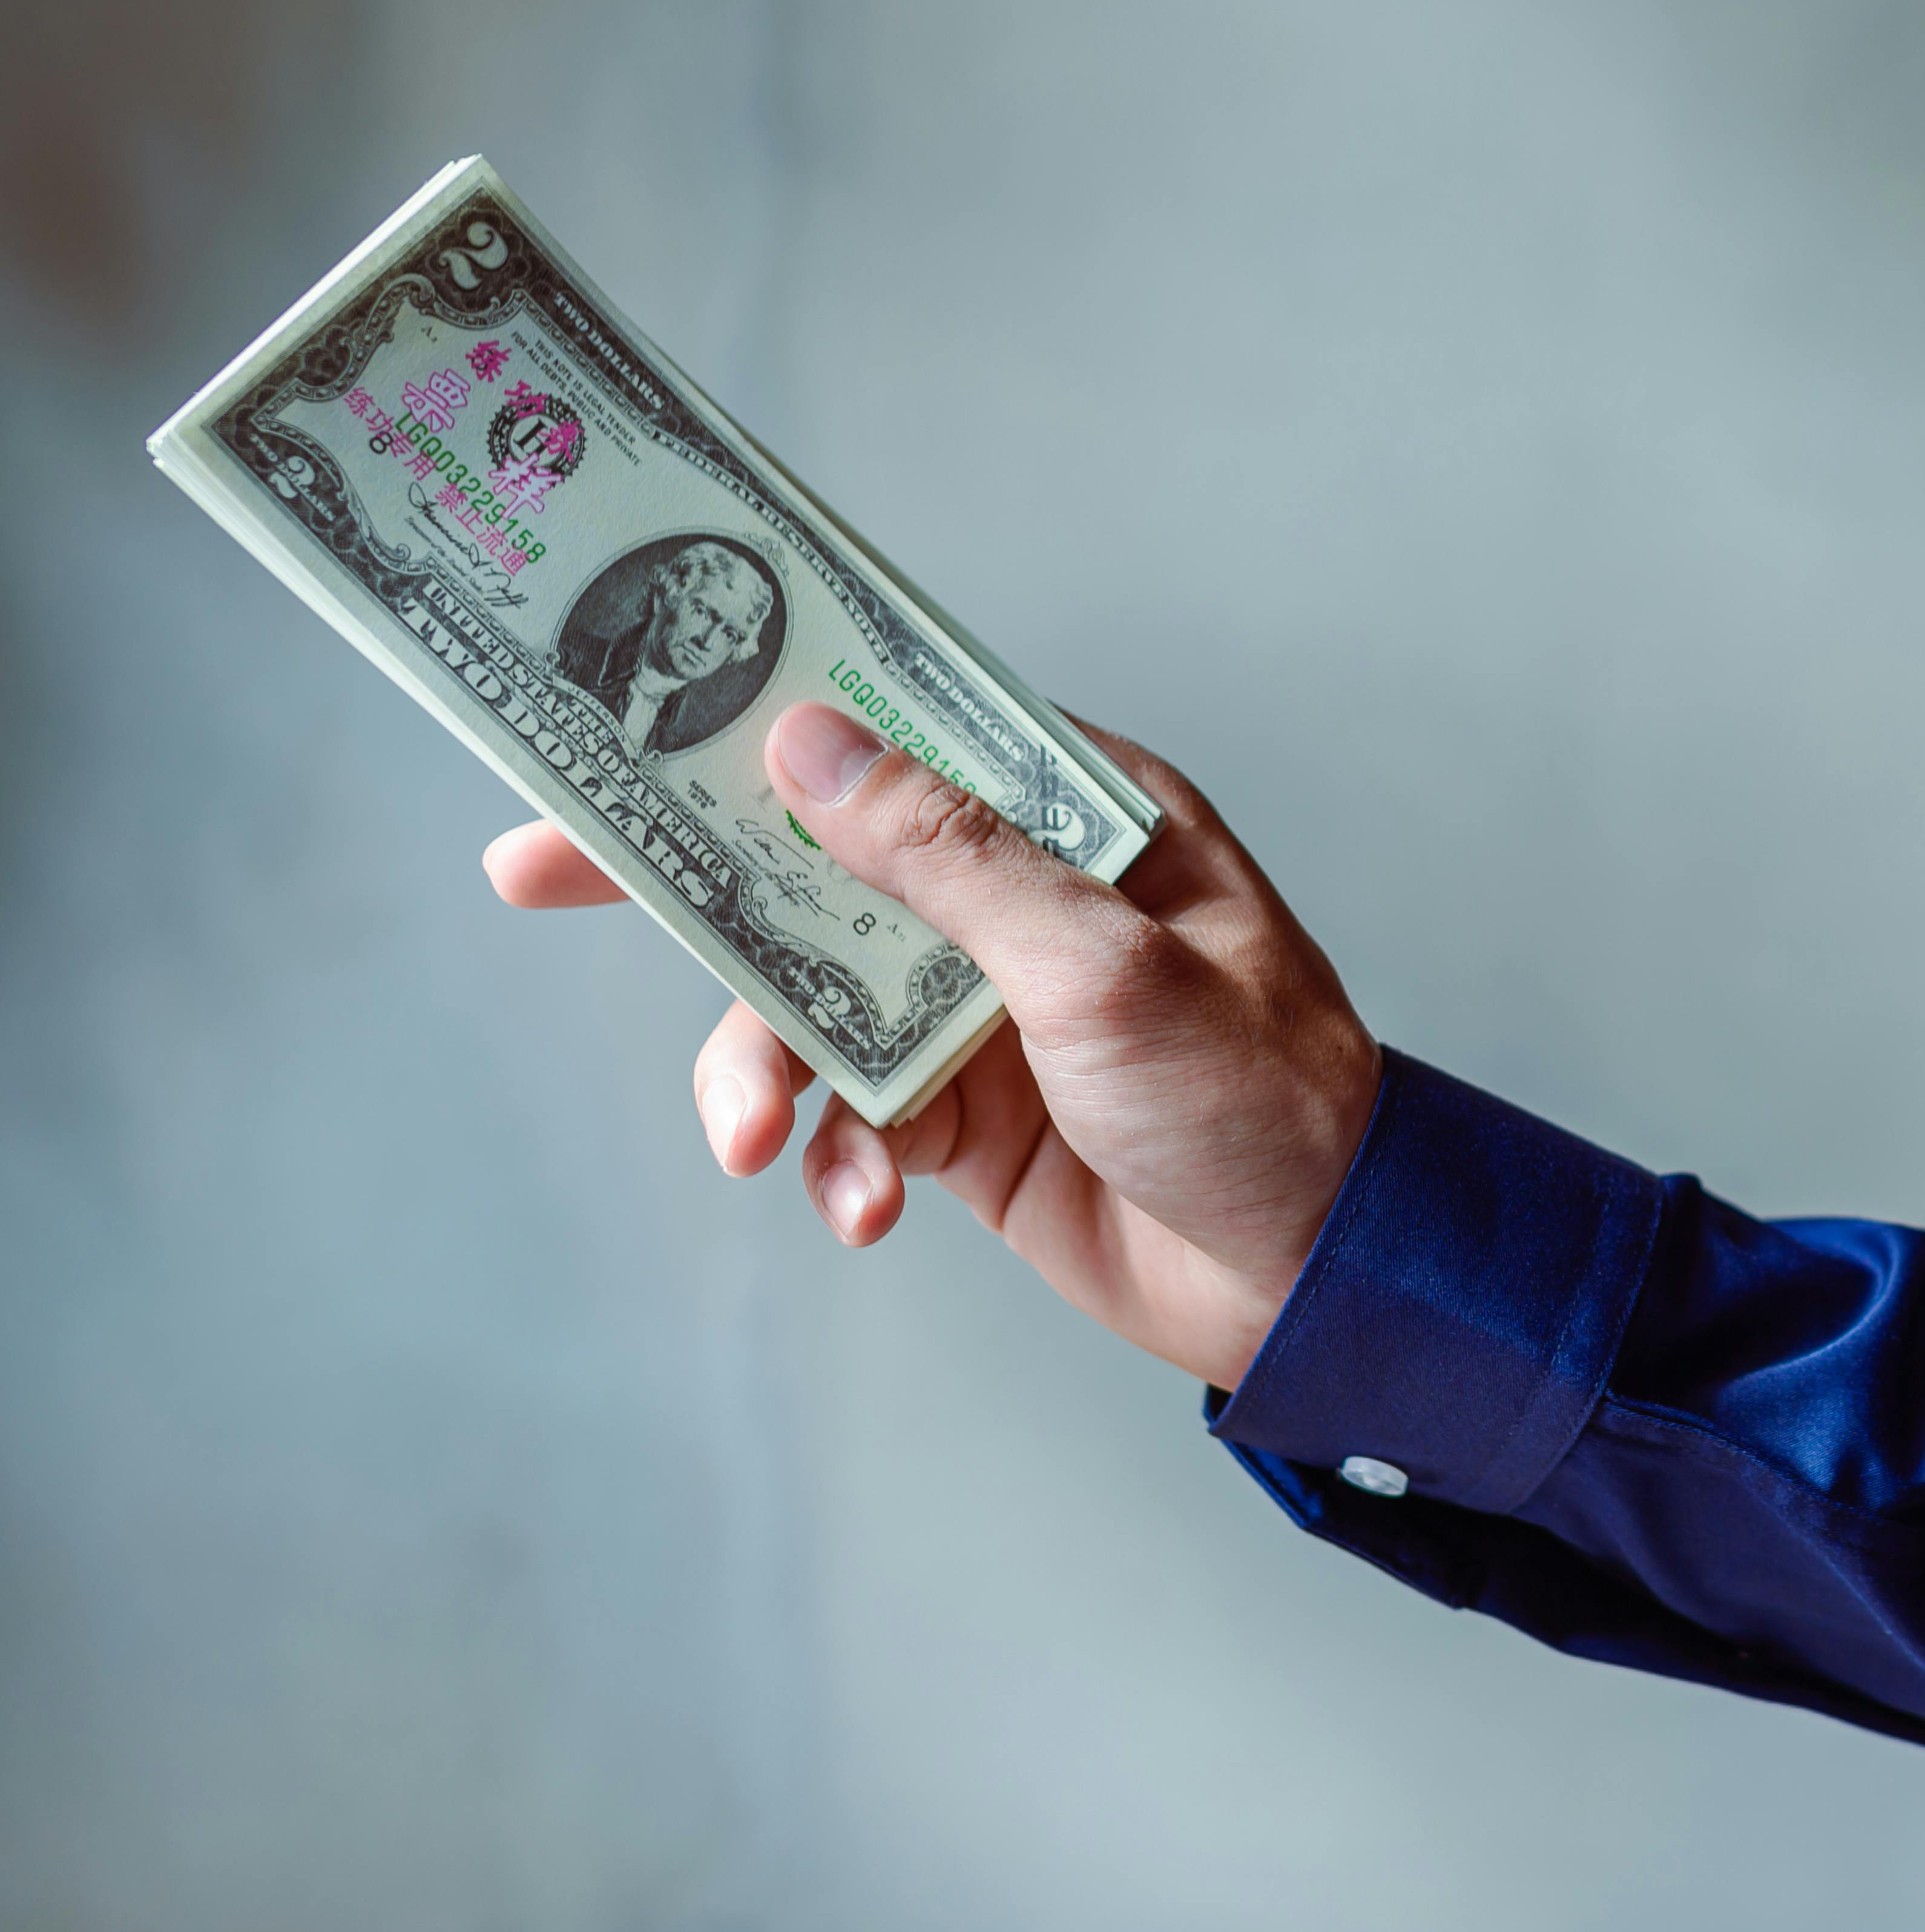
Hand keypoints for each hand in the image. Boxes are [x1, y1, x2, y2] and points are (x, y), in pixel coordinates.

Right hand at [481, 704, 1379, 1389]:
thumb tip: (812, 747)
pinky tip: (862, 1209)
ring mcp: (989, 1003)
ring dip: (765, 1069)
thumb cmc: (1261, 1103)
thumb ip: (953, 862)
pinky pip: (854, 1113)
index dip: (759, 719)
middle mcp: (1027, 893)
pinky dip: (838, 1160)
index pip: (899, 732)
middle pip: (820, 858)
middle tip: (532, 872)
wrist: (1319, 1283)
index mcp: (1082, 816)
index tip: (621, 715)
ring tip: (759, 1143)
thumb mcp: (1108, 969)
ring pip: (812, 1001)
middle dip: (689, 883)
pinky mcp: (967, 1112)